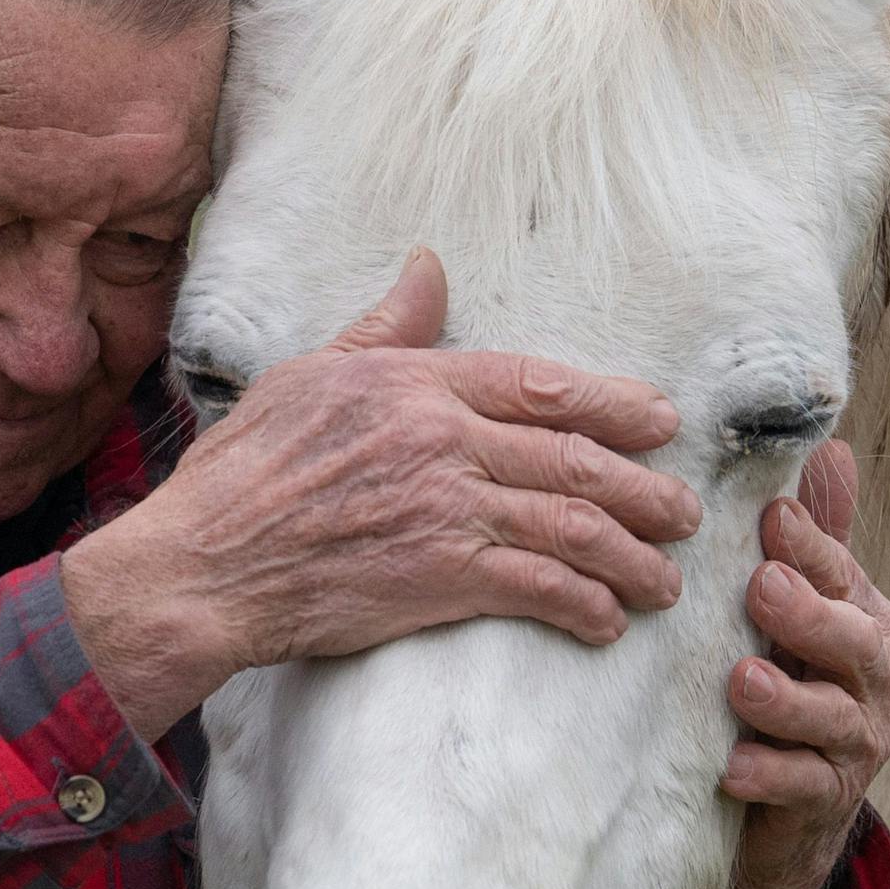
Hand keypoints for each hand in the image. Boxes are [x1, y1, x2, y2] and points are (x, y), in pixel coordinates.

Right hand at [61, 248, 699, 739]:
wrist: (204, 566)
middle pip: (574, 459)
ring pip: (572, 526)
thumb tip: (429, 266)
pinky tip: (604, 622)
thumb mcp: (307, 375)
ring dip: (631, 557)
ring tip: (663, 581)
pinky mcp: (439, 581)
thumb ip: (383, 329)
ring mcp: (445, 512)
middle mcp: (441, 440)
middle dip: (645, 489)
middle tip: (685, 512)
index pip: (538, 383)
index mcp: (413, 384)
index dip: (611, 403)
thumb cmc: (243, 472)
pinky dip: (583, 606)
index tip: (659, 422)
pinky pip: (538, 587)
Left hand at [716, 440, 889, 888]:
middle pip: (852, 642)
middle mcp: (876, 678)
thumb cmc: (792, 679)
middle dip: (809, 614)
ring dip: (786, 700)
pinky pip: (803, 787)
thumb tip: (829, 446)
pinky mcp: (826, 799)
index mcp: (867, 620)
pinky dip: (770, 776)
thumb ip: (818, 539)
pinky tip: (731, 768)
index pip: (841, 575)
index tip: (770, 516)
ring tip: (739, 682)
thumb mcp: (804, 606)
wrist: (786, 807)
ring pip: (831, 718)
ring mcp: (857, 742)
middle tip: (761, 586)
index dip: (812, 547)